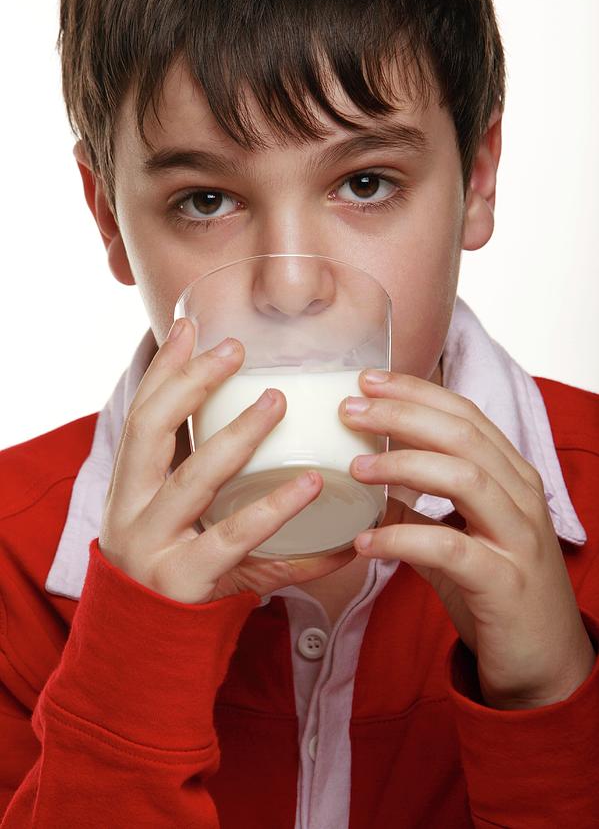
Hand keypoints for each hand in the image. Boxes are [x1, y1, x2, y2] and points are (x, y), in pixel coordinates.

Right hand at [100, 318, 354, 604]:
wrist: (148, 646)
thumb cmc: (176, 567)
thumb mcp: (182, 517)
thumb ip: (213, 475)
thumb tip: (275, 422)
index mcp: (131, 486)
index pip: (141, 415)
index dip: (164, 369)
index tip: (190, 324)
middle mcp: (132, 509)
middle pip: (150, 432)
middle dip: (191, 385)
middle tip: (236, 351)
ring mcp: (154, 545)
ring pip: (194, 482)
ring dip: (237, 437)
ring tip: (277, 403)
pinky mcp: (187, 581)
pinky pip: (240, 543)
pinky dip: (278, 513)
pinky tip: (312, 486)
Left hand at [338, 369, 595, 709]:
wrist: (543, 662)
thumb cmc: (496, 590)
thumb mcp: (456, 537)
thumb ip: (419, 507)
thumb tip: (366, 477)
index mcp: (511, 476)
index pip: (465, 415)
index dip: (417, 392)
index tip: (370, 380)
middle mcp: (520, 497)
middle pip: (463, 435)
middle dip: (403, 414)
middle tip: (351, 409)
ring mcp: (517, 538)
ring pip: (464, 477)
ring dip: (403, 465)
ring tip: (356, 467)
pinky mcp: (503, 581)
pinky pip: (448, 547)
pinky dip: (401, 538)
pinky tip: (364, 542)